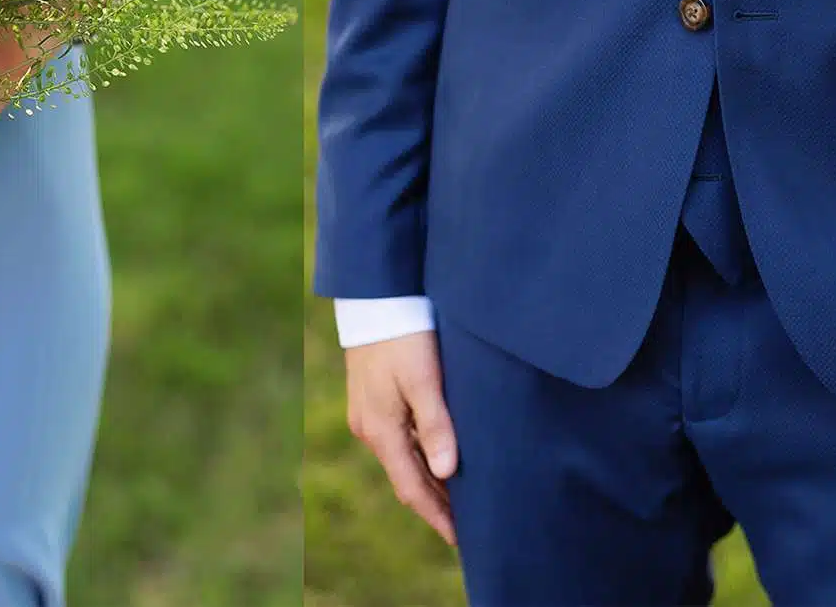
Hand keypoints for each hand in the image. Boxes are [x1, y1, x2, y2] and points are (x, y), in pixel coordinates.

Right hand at [345, 330, 459, 546]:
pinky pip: (399, 440)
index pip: (411, 488)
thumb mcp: (424, 378)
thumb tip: (447, 472)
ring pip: (402, 460)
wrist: (376, 295)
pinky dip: (420, 457)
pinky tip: (440, 458)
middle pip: (405, 478)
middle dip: (434, 504)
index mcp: (380, 429)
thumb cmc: (404, 333)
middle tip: (467, 526)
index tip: (460, 540)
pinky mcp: (374, 398)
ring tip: (459, 499)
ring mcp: (369, 413)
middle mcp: (369, 427)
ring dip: (429, 480)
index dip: (436, 516)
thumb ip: (436, 424)